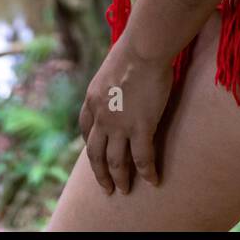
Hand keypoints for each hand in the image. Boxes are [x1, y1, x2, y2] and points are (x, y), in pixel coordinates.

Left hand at [79, 34, 173, 194]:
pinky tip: (153, 181)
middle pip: (95, 153)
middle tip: (106, 187)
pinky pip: (142, 159)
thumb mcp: (110, 69)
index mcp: (92, 100)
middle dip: (100, 173)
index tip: (96, 155)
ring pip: (116, 162)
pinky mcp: (140, 128)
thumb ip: (110, 85)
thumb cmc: (132, 50)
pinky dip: (147, 173)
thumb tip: (118, 86)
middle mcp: (101, 116)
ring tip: (124, 190)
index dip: (91, 145)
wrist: (143, 49)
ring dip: (120, 179)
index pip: (86, 130)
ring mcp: (119, 125)